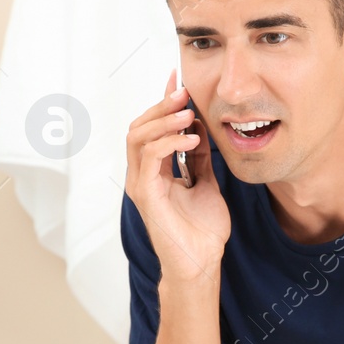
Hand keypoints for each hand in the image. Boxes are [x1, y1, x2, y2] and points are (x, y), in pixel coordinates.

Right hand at [124, 69, 229, 283]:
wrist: (201, 263)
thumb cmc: (202, 230)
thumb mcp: (206, 183)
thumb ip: (199, 157)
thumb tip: (200, 127)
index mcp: (154, 171)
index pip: (152, 128)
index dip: (162, 102)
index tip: (179, 79)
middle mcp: (142, 175)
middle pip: (139, 127)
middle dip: (161, 105)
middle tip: (184, 91)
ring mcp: (141, 185)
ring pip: (138, 137)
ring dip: (163, 120)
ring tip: (189, 113)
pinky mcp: (146, 196)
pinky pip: (150, 158)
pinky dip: (169, 143)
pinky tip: (191, 139)